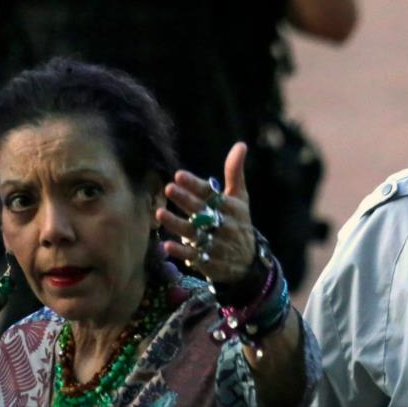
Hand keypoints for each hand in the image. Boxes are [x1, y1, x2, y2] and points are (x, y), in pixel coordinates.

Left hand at [156, 142, 255, 282]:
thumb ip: (235, 172)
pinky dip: (181, 251)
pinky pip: (193, 256)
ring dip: (177, 224)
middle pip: (202, 210)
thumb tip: (241, 144)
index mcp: (230, 207)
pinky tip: (166, 245)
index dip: (195, 185)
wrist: (248, 262)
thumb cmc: (239, 222)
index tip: (179, 175)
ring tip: (160, 213)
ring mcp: (215, 244)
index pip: (211, 194)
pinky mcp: (208, 261)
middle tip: (169, 188)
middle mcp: (223, 224)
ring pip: (194, 233)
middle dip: (186, 200)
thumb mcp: (240, 197)